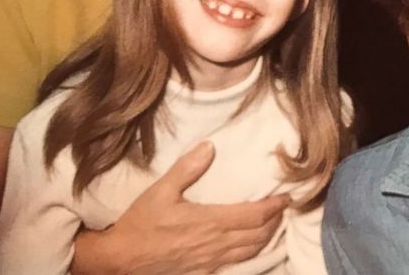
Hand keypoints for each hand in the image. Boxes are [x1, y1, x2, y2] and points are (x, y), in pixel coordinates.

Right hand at [72, 141, 288, 274]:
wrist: (121, 260)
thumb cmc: (140, 223)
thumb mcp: (160, 191)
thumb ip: (186, 169)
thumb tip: (209, 147)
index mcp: (210, 222)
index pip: (254, 215)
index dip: (275, 206)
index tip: (287, 196)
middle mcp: (216, 244)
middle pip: (259, 235)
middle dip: (276, 221)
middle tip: (284, 208)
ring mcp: (211, 261)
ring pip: (250, 252)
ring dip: (266, 238)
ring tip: (273, 224)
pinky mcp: (203, 272)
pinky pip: (235, 264)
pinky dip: (249, 253)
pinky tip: (249, 246)